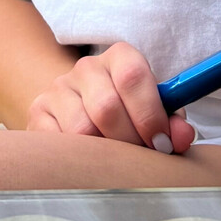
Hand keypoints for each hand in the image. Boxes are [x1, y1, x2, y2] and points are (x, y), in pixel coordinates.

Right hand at [25, 43, 194, 153]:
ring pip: (81, 129)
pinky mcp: (38, 113)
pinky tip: (89, 162)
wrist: (79, 106)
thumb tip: (182, 136)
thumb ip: (172, 121)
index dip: (149, 114)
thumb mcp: (152, 110)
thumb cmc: (127, 111)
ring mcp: (58, 88)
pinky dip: (77, 159)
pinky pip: (57, 144)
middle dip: (129, 141)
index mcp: (119, 57)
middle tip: (140, 160)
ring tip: (116, 163)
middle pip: (107, 107)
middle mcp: (86, 67)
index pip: (133, 76)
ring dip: (104, 154)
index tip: (162, 144)